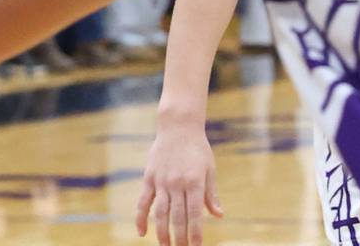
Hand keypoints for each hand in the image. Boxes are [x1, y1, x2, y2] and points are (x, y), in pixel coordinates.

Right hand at [136, 116, 222, 245]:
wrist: (179, 125)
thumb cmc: (198, 148)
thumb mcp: (209, 169)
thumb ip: (211, 194)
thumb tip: (218, 215)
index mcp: (194, 181)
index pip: (195, 213)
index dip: (195, 232)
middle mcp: (177, 182)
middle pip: (177, 217)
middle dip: (179, 238)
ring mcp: (162, 181)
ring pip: (160, 213)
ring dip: (162, 233)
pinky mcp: (149, 178)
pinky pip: (143, 202)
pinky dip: (141, 218)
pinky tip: (142, 233)